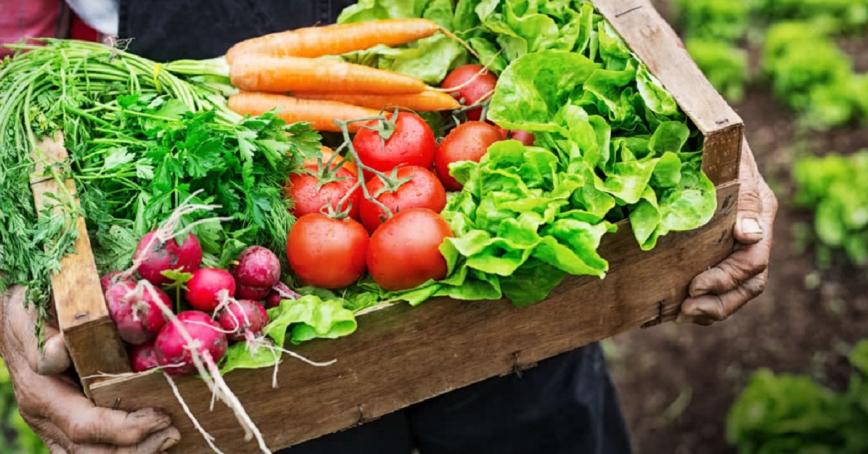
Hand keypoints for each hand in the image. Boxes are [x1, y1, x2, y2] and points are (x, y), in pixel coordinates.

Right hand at [0, 286, 179, 452]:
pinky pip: (93, 450)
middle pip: (93, 453)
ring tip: (169, 436)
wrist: (16, 322)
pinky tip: (153, 438)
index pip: (84, 425)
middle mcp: (46, 419)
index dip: (124, 427)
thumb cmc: (31, 313)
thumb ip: (47, 338)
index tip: (160, 416)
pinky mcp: (65, 428)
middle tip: (173, 430)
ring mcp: (54, 427)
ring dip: (135, 452)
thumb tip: (59, 349)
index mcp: (42, 394)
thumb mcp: (33, 315)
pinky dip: (125, 448)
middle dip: (137, 447)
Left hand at [679, 139, 777, 324]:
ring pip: (735, 291)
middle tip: (685, 310)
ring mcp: (734, 243)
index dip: (726, 279)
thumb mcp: (730, 161)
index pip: (753, 261)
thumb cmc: (715, 142)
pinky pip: (713, 286)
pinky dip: (695, 301)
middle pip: (748, 285)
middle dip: (718, 303)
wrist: (701, 133)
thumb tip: (750, 234)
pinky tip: (668, 309)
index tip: (694, 286)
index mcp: (759, 213)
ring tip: (680, 315)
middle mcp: (751, 233)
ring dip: (709, 309)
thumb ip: (742, 196)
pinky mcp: (714, 248)